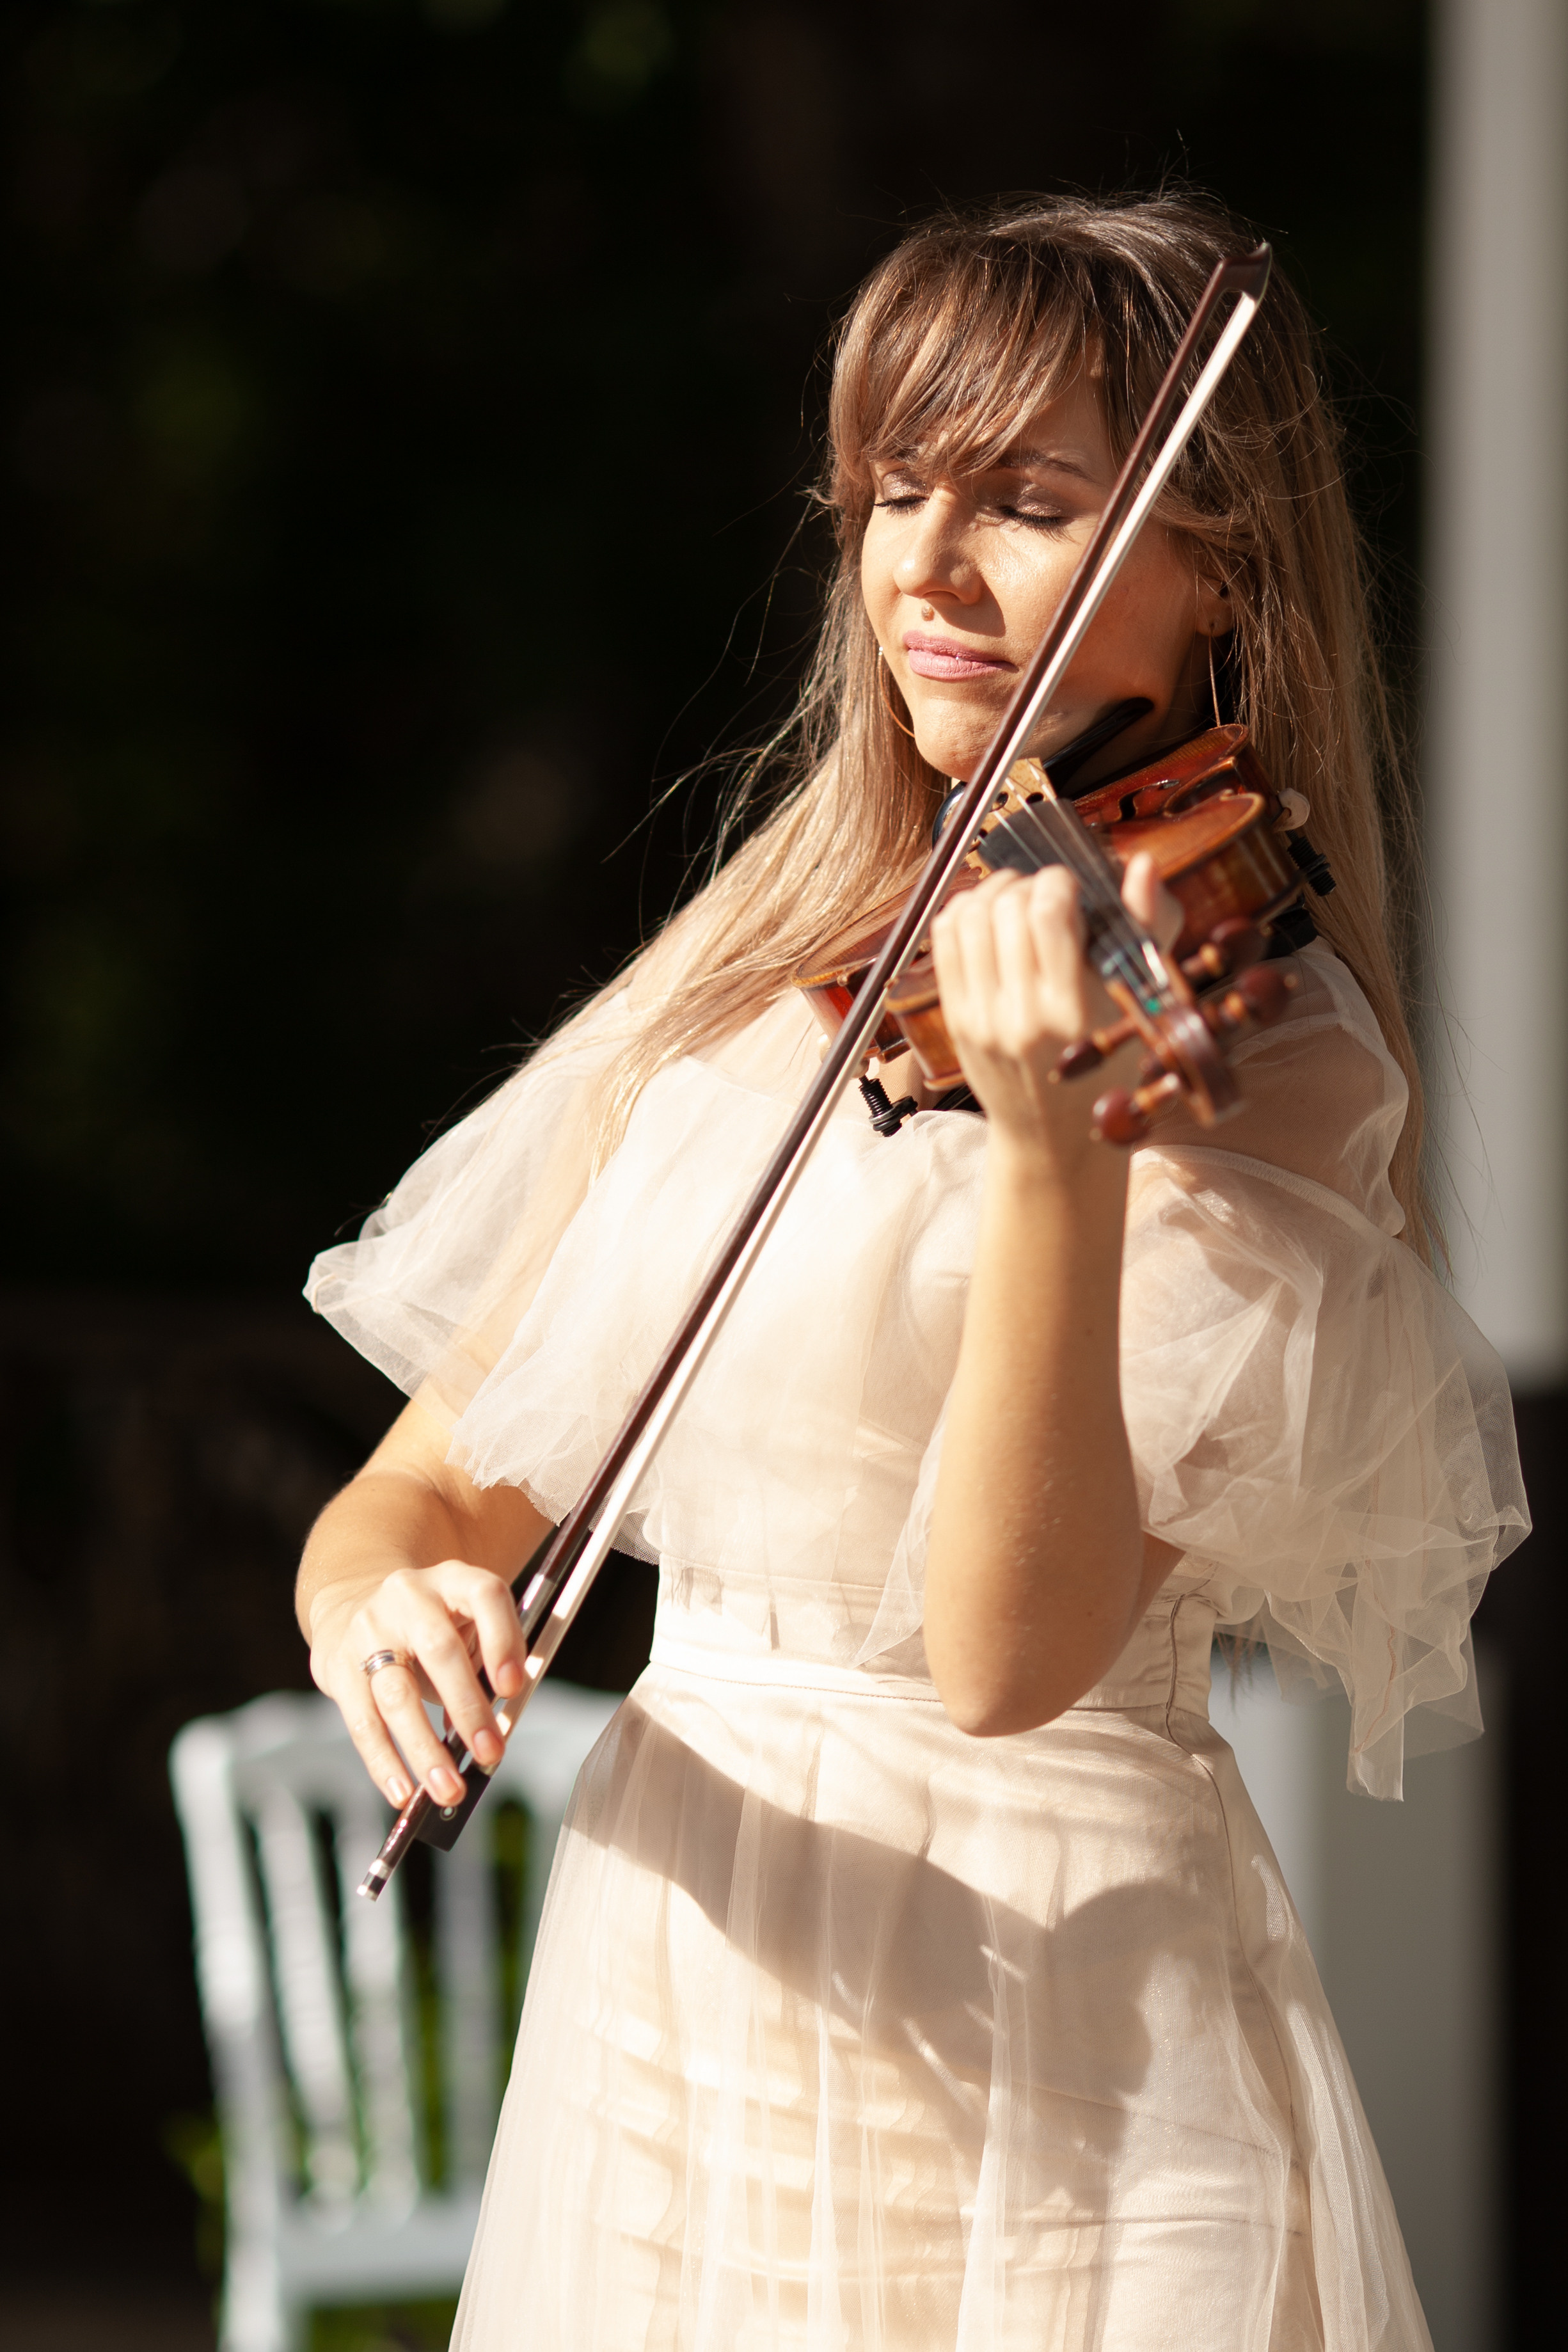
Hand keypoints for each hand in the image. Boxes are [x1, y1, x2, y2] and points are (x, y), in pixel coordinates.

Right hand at [308, 1560, 529, 1810]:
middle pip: (440, 1650)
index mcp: (452, 1579)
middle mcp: (408, 1596)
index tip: (514, 1688)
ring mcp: (368, 1630)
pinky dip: (385, 1763)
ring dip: (425, 1750)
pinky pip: (363, 1722)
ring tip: (449, 1790)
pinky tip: (403, 1792)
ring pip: (397, 1695)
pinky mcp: (337, 1667)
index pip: (485, 1595)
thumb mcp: (466, 1628)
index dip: (502, 1639)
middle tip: (490, 1754)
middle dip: (468, 1708)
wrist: (356, 1604)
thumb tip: (488, 1737)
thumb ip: (485, 1668)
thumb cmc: (433, 1629)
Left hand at [930, 850, 1179, 1169]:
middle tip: (1046, 894)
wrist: (1052, 1135)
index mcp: (1073, 1013)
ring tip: (1017, 899)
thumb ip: (1145, 930)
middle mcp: (1021, 1017)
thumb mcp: (1136, 1007)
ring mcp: (980, 1018)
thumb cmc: (1104, 1068)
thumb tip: (1142, 866)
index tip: (1073, 886)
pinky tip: (990, 916)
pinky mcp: (956, 1018)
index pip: (1048, 914)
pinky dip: (965, 912)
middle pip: (1007, 908)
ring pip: (970, 916)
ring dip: (994, 891)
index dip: (1059, 880)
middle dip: (1029, 883)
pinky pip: (945, 938)